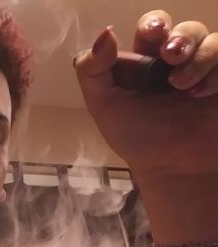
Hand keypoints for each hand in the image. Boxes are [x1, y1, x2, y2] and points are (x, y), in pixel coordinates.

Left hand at [74, 11, 217, 181]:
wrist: (173, 170)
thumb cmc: (137, 139)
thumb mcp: (104, 106)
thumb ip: (92, 71)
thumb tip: (105, 32)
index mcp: (146, 63)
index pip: (153, 28)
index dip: (154, 24)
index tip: (154, 32)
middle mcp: (178, 64)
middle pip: (186, 29)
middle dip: (181, 36)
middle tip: (170, 55)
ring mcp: (206, 72)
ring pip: (212, 41)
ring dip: (199, 56)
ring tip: (181, 86)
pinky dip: (217, 70)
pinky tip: (202, 93)